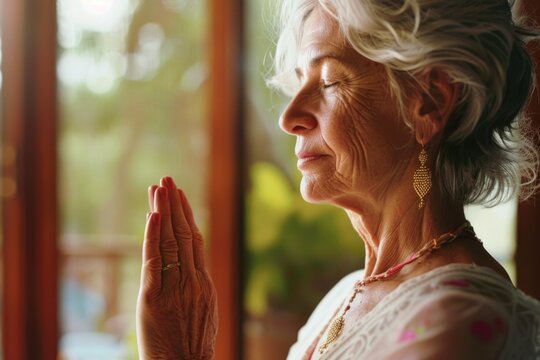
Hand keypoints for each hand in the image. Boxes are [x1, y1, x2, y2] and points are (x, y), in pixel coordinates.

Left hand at [136, 176, 217, 359]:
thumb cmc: (192, 347)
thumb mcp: (203, 314)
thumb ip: (197, 288)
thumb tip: (192, 269)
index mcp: (205, 283)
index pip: (195, 241)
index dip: (187, 216)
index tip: (180, 197)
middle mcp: (193, 280)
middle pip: (183, 234)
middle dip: (174, 205)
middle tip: (168, 180)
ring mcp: (175, 288)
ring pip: (169, 242)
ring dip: (162, 212)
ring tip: (158, 188)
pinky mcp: (154, 298)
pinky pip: (154, 261)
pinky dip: (153, 236)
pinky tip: (153, 216)